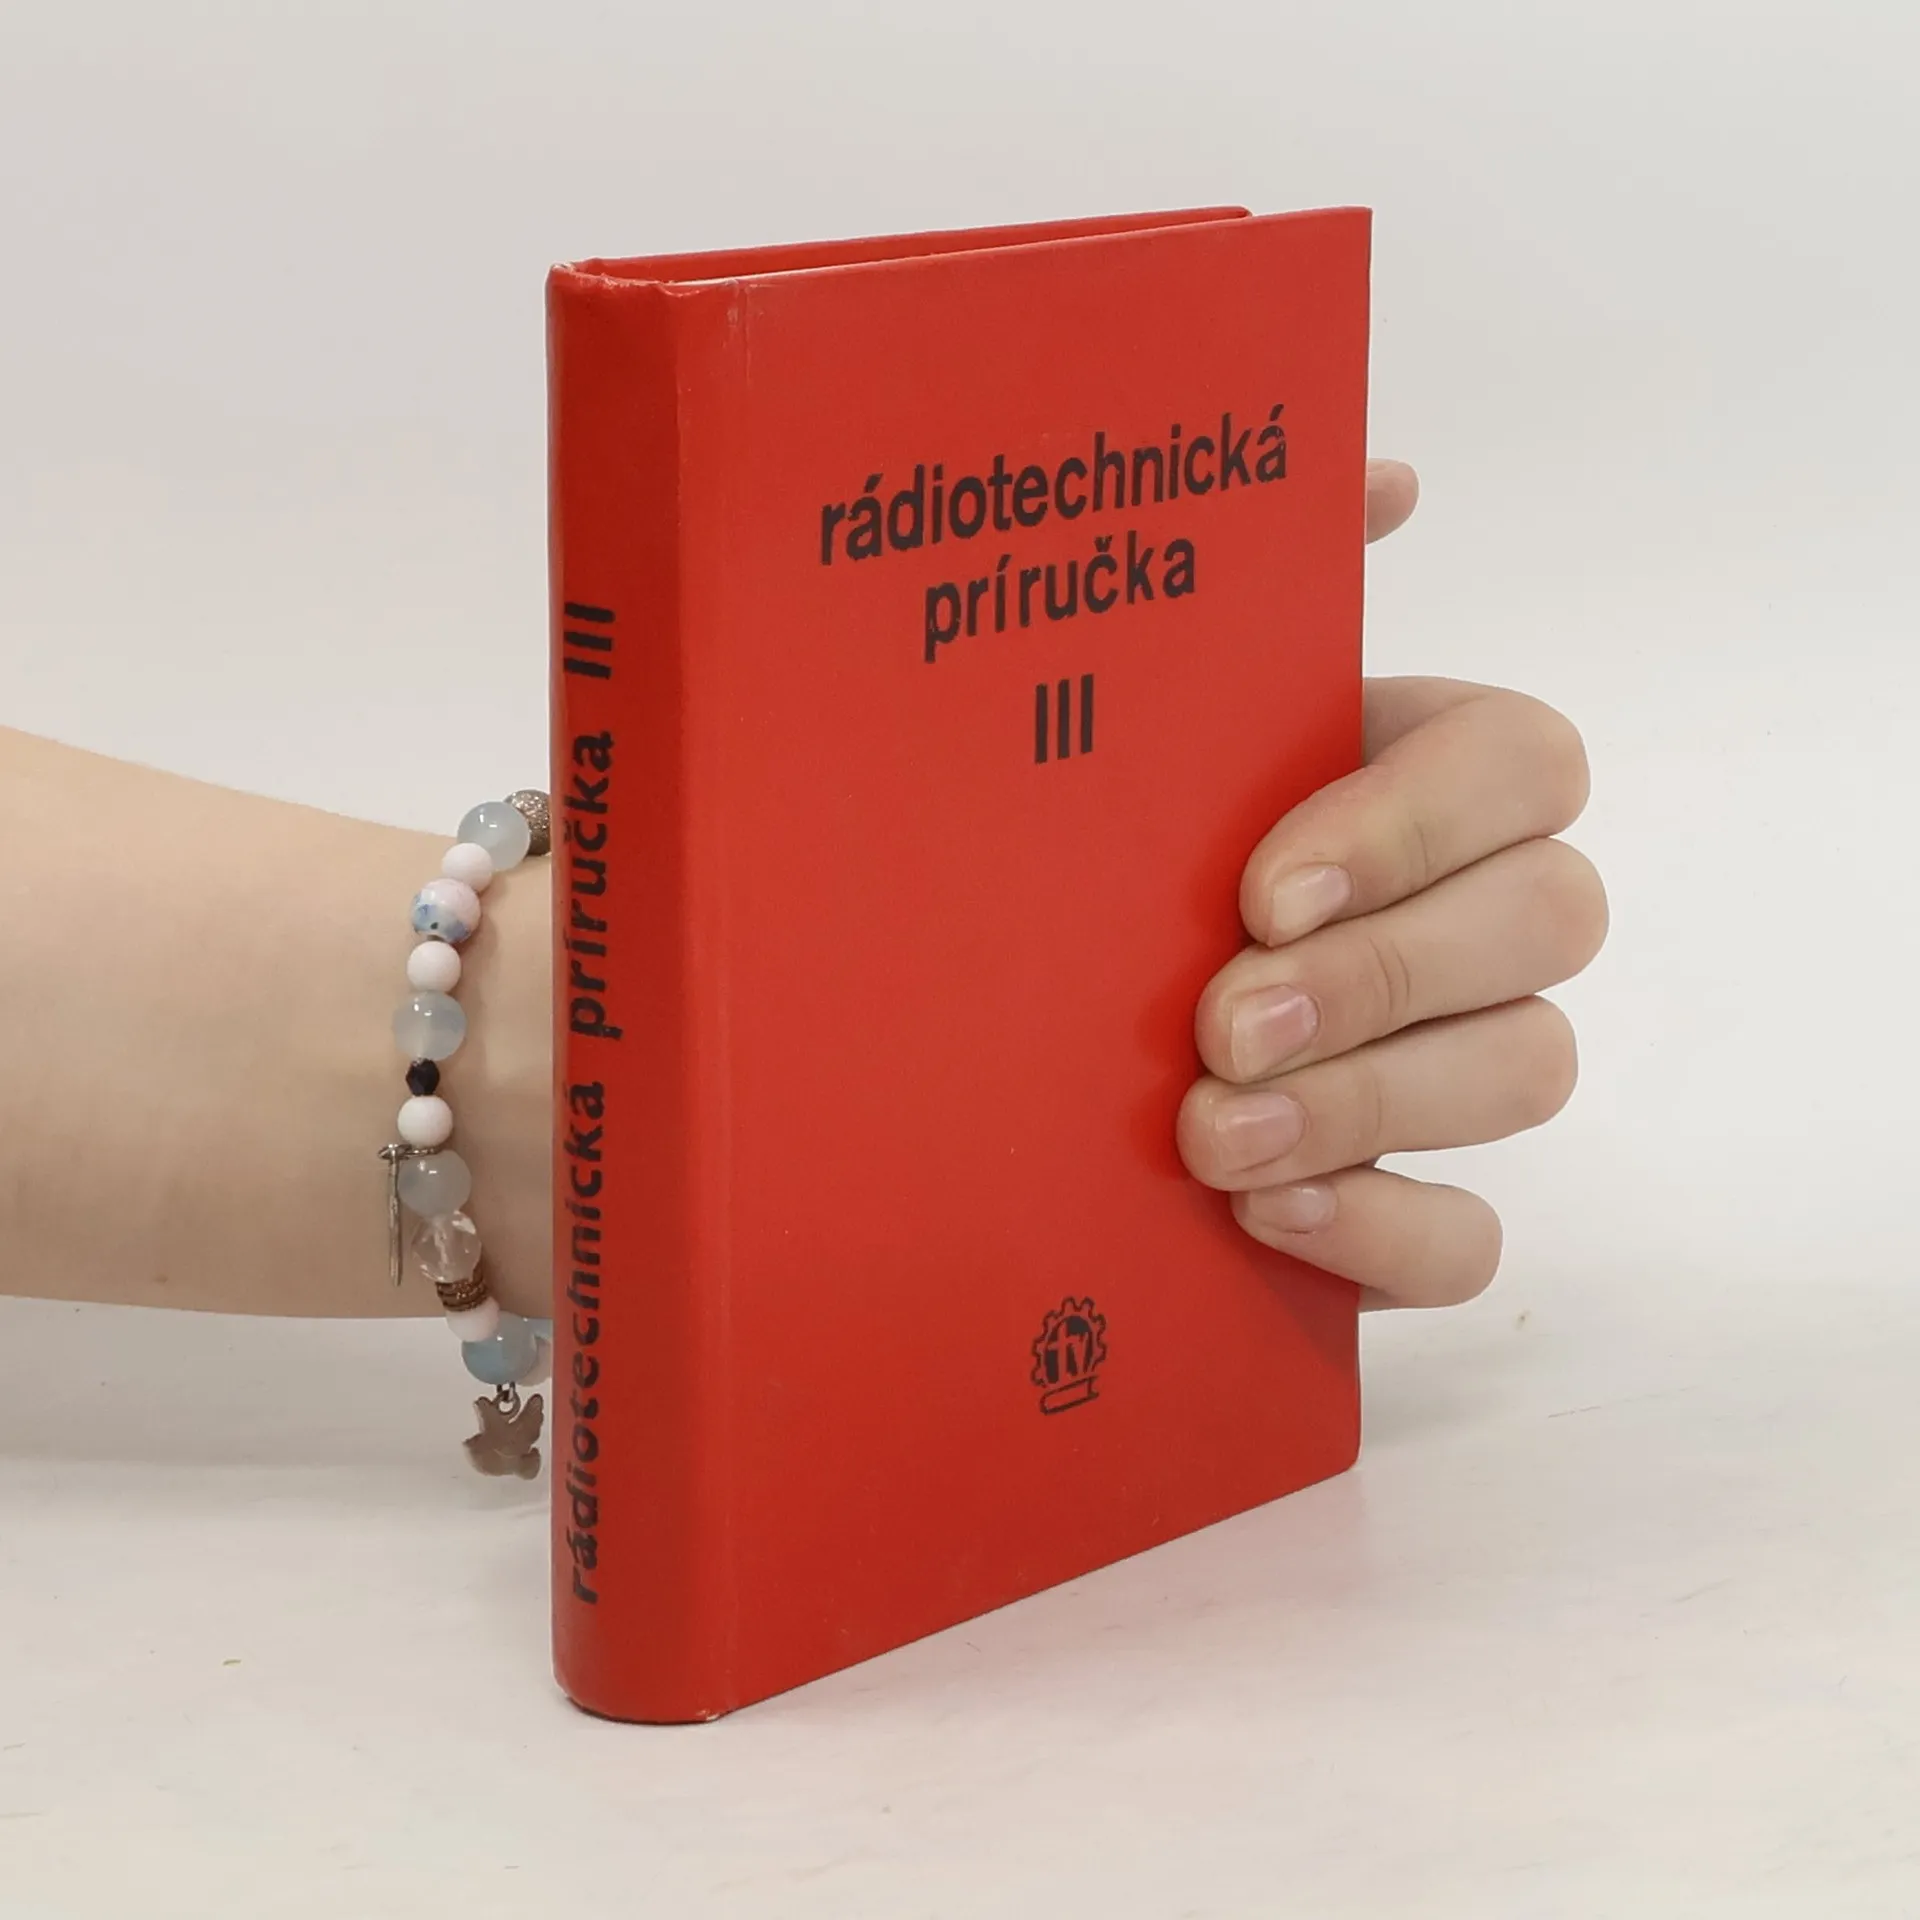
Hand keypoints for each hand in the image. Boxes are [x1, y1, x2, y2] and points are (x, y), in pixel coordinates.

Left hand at [1175, 461, 1607, 1308]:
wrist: (1025, 986)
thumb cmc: (1108, 826)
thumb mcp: (1157, 702)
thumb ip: (1268, 571)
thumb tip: (1387, 474)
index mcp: (1431, 771)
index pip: (1523, 767)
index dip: (1414, 826)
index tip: (1260, 885)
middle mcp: (1477, 910)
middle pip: (1549, 926)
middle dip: (1382, 980)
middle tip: (1218, 1021)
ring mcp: (1459, 1059)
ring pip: (1527, 1074)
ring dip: (1369, 1108)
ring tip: (1209, 1136)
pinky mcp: (1412, 1194)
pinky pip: (1473, 1237)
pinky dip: (1385, 1235)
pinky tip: (1267, 1215)